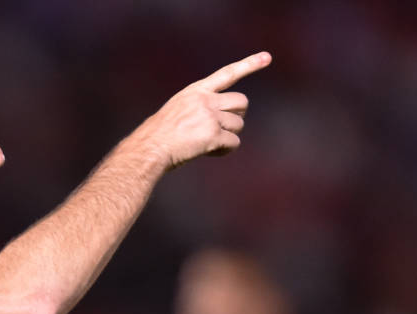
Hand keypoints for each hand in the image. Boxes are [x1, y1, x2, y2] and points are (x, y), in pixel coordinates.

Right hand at [133, 51, 271, 168]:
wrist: (149, 148)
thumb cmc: (158, 135)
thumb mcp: (177, 110)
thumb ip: (199, 108)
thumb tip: (222, 121)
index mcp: (196, 90)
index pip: (227, 74)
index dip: (249, 65)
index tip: (267, 58)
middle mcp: (205, 100)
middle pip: (242, 102)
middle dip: (237, 116)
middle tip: (222, 128)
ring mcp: (209, 117)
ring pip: (238, 125)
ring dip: (228, 136)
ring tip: (208, 143)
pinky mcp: (212, 135)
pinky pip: (233, 142)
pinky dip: (225, 150)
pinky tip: (211, 152)